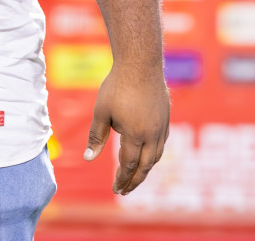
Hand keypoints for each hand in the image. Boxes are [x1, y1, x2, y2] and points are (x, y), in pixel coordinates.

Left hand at [84, 65, 169, 194]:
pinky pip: (162, 143)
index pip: (129, 165)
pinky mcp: (166, 118)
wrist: (141, 63)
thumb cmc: (117, 86)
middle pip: (146, 166)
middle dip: (135, 181)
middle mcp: (153, 134)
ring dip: (146, 169)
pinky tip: (147, 154)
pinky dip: (154, 154)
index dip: (122, 179)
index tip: (116, 189)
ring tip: (136, 177)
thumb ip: (96, 136)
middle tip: (125, 191)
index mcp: (136, 135)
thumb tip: (88, 158)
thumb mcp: (101, 111)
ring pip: (156, 156)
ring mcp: (162, 126)